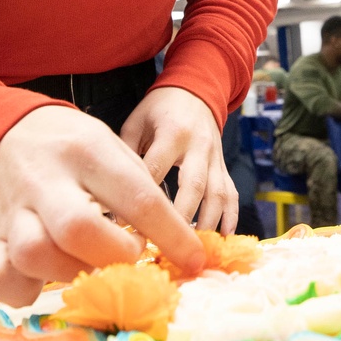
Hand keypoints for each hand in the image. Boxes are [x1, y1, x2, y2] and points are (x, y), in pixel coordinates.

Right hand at [0, 106, 203, 306]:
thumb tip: (179, 247)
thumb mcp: (110, 147)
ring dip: (72, 273)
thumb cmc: (73, 147)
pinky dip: (23, 290)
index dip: (173, 237)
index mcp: (88, 151)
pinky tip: (44, 279)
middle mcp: (47, 180)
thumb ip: (139, 191)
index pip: (138, 198)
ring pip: (35, 255)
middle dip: (115, 256)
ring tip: (88, 264)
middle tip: (130, 256)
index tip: (195, 261)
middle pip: (78, 229)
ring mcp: (13, 210)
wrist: (3, 132)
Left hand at [121, 85, 237, 233]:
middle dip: (180, 216)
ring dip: (206, 223)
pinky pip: (231, 194)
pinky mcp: (223, 167)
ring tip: (193, 248)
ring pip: (216, 194)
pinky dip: (229, 217)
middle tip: (164, 244)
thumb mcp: (137, 121)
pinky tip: (223, 238)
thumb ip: (126, 151)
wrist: (195, 92)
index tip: (125, 224)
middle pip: (193, 185)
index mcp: (172, 133)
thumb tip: (109, 191)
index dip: (142, 196)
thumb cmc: (159, 110)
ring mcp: (214, 158)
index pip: (157, 168)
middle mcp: (197, 146)